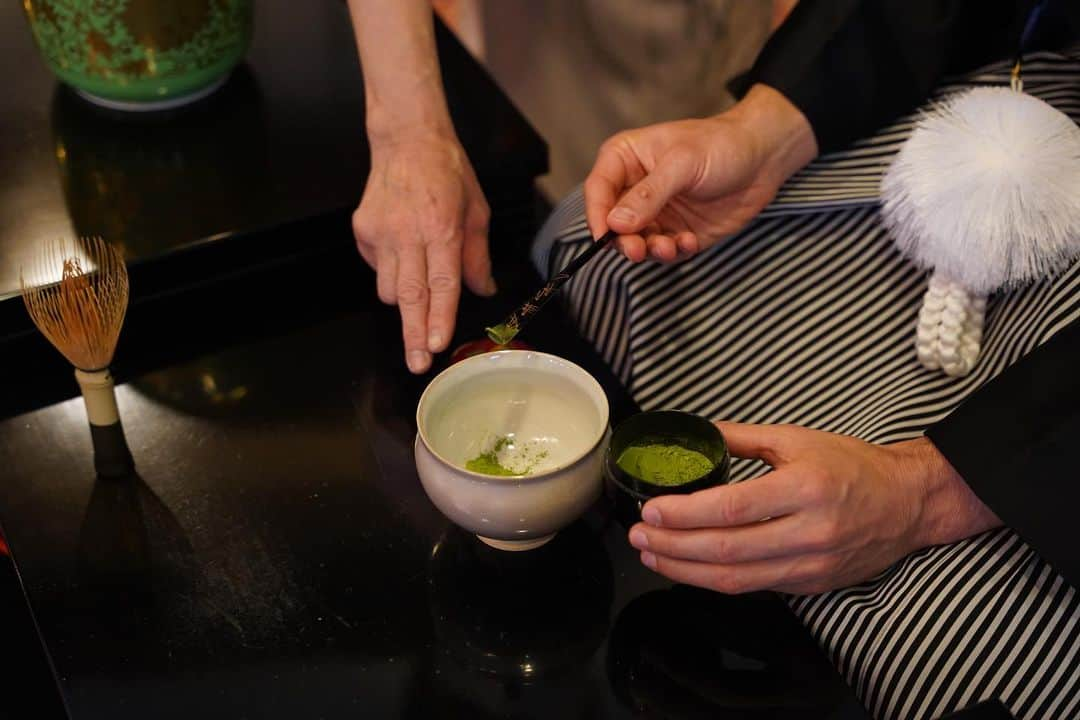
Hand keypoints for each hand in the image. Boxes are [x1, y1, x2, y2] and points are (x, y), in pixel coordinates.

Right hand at [353, 131, 493, 373]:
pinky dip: (391, 272)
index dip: (438, 317)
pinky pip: (377, 269)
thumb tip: (482, 290)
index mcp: (442, 229)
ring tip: (418, 281)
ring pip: (389, 289)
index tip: (436, 345)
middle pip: (409, 297)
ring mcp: (380, 233)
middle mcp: (408, 234)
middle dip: (413, 334)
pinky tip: (402, 250)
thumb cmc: (447, 172)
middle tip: (416, 363)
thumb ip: (478, 256)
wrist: (406, 139)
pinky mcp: (362, 231)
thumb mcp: (477, 210)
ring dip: (405, 299)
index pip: (441, 283)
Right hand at [584, 84, 816, 262]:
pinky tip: (688, 242)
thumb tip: (615, 223)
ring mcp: (655, 212)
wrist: (764, 157)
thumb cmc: (721, 144)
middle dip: (624, 240)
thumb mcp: (682, 163)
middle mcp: (634, 188)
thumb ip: (648, 195)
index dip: (597, 215)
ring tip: (669, 247)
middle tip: (638, 250)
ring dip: (649, 250)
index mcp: (626, 159)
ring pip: (636, 241)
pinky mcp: (676, 231)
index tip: (605, 236)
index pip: (598, 191)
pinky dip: (673, 252)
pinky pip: (664, 250)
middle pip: (612, 223)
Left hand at [628, 422, 1000, 594]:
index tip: (651, 510)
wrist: (909, 503)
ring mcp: (811, 565)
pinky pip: (755, 587)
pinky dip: (715, 579)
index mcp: (804, 488)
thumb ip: (741, 437)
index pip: (732, 509)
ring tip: (651, 555)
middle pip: (727, 550)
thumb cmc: (852, 465)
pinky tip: (688, 568)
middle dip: (673, 546)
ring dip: (686, 570)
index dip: (685, 514)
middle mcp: (808, 532)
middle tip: (638, 536)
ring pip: (736, 578)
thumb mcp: (796, 438)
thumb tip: (693, 431)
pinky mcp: (812, 585)